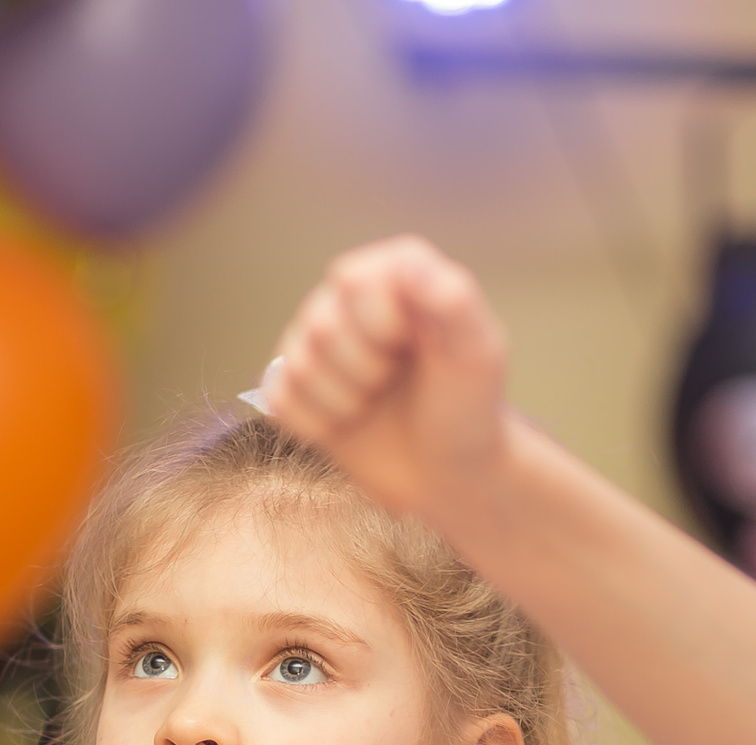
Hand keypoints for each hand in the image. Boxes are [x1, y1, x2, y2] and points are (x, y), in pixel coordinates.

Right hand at [267, 236, 512, 518]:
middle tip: (396, 382)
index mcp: (393, 273)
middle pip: (321, 326)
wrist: (445, 472)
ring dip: (345, 402)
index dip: (381, 327)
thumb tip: (408, 262)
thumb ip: (452, 300)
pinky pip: (279, 400)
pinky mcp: (292, 384)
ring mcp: (313, 341)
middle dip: (365, 372)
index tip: (415, 351)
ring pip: (297, 366)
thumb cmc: (466, 408)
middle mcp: (346, 298)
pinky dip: (317, 425)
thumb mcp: (476, 353)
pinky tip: (349, 423)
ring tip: (376, 402)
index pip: (353, 282)